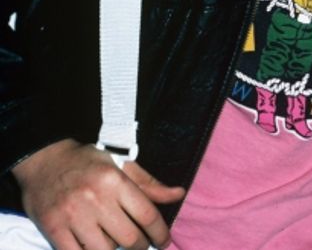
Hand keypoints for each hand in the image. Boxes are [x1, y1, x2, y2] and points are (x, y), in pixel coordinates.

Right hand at [12, 138, 184, 249]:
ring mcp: (73, 216)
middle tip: (141, 244)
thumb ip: (148, 183)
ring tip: (117, 244)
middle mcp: (95, 198)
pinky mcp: (54, 230)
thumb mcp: (119, 163)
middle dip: (140, 246)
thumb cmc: (86, 161)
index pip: (146, 213)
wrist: (44, 161)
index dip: (160, 232)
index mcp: (114, 179)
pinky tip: (95, 247)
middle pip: (129, 238)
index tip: (164, 241)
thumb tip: (178, 194)